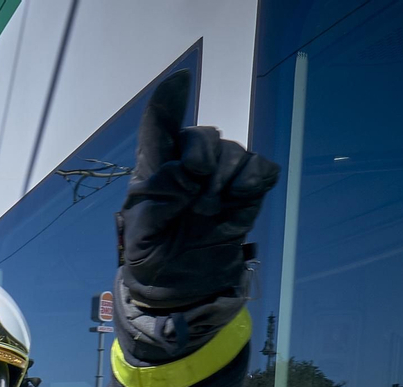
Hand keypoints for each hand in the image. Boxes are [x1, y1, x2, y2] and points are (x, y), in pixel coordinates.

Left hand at [118, 69, 279, 308]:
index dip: (169, 101)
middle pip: (203, 135)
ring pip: (234, 150)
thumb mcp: (142, 235)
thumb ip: (160, 198)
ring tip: (214, 206)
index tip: (180, 81)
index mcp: (153, 172)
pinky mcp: (246, 195)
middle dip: (203, 153)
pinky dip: (254, 179)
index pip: (160, 126)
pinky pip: (261, 169)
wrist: (180, 290)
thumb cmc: (153, 260)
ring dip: (227, 174)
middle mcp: (187, 167)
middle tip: (198, 190)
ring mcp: (219, 180)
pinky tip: (239, 200)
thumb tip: (187, 170)